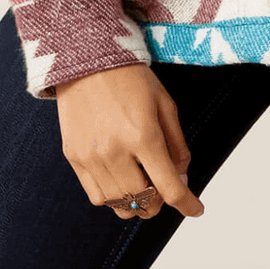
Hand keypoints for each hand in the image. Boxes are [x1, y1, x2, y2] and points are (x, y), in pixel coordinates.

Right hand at [54, 63, 204, 219]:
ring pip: (120, 204)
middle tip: (164, 186)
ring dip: (137, 202)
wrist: (87, 59)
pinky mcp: (73, 158)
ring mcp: (91, 157)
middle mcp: (115, 152)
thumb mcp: (165, 104)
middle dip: (161, 201)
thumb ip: (177, 145)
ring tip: (142, 183)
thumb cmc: (131, 78)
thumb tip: (182, 180)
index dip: (187, 203)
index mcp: (143, 135)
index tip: (196, 209)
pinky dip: (114, 197)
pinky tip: (121, 179)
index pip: (169, 188)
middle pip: (144, 202)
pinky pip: (97, 196)